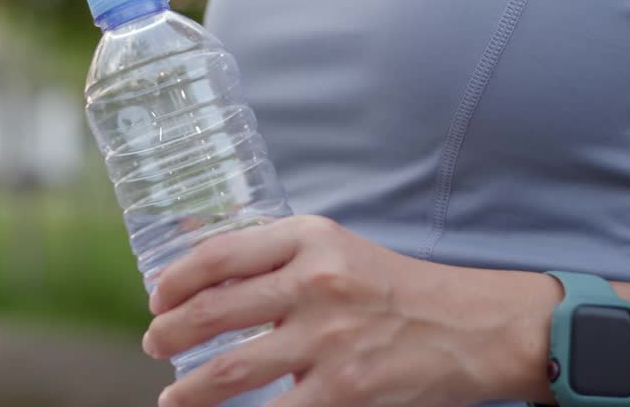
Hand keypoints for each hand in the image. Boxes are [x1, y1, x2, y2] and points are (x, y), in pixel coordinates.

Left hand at [142, 215, 558, 406]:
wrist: (474, 326)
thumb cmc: (397, 288)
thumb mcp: (336, 249)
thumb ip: (278, 257)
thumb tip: (206, 275)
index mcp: (308, 238)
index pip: (218, 254)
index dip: (175, 280)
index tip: (158, 298)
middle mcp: (314, 281)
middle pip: (214, 311)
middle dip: (170, 333)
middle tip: (154, 344)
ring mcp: (327, 337)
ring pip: (231, 369)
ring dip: (190, 389)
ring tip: (173, 398)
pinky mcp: (345, 388)